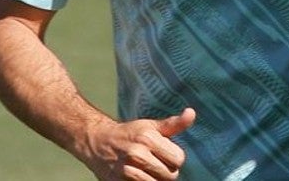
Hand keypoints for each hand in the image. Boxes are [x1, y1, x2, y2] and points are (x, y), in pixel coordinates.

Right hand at [80, 107, 195, 180]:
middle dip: (166, 171)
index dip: (175, 158)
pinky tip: (138, 176)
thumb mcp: (151, 126)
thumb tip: (191, 113)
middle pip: (170, 175)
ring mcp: (126, 170)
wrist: (97, 142)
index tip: (164, 154)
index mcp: (148, 138)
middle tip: (155, 164)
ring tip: (147, 171)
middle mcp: (137, 154)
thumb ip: (174, 124)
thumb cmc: (129, 134)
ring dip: (155, 180)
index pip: (179, 159)